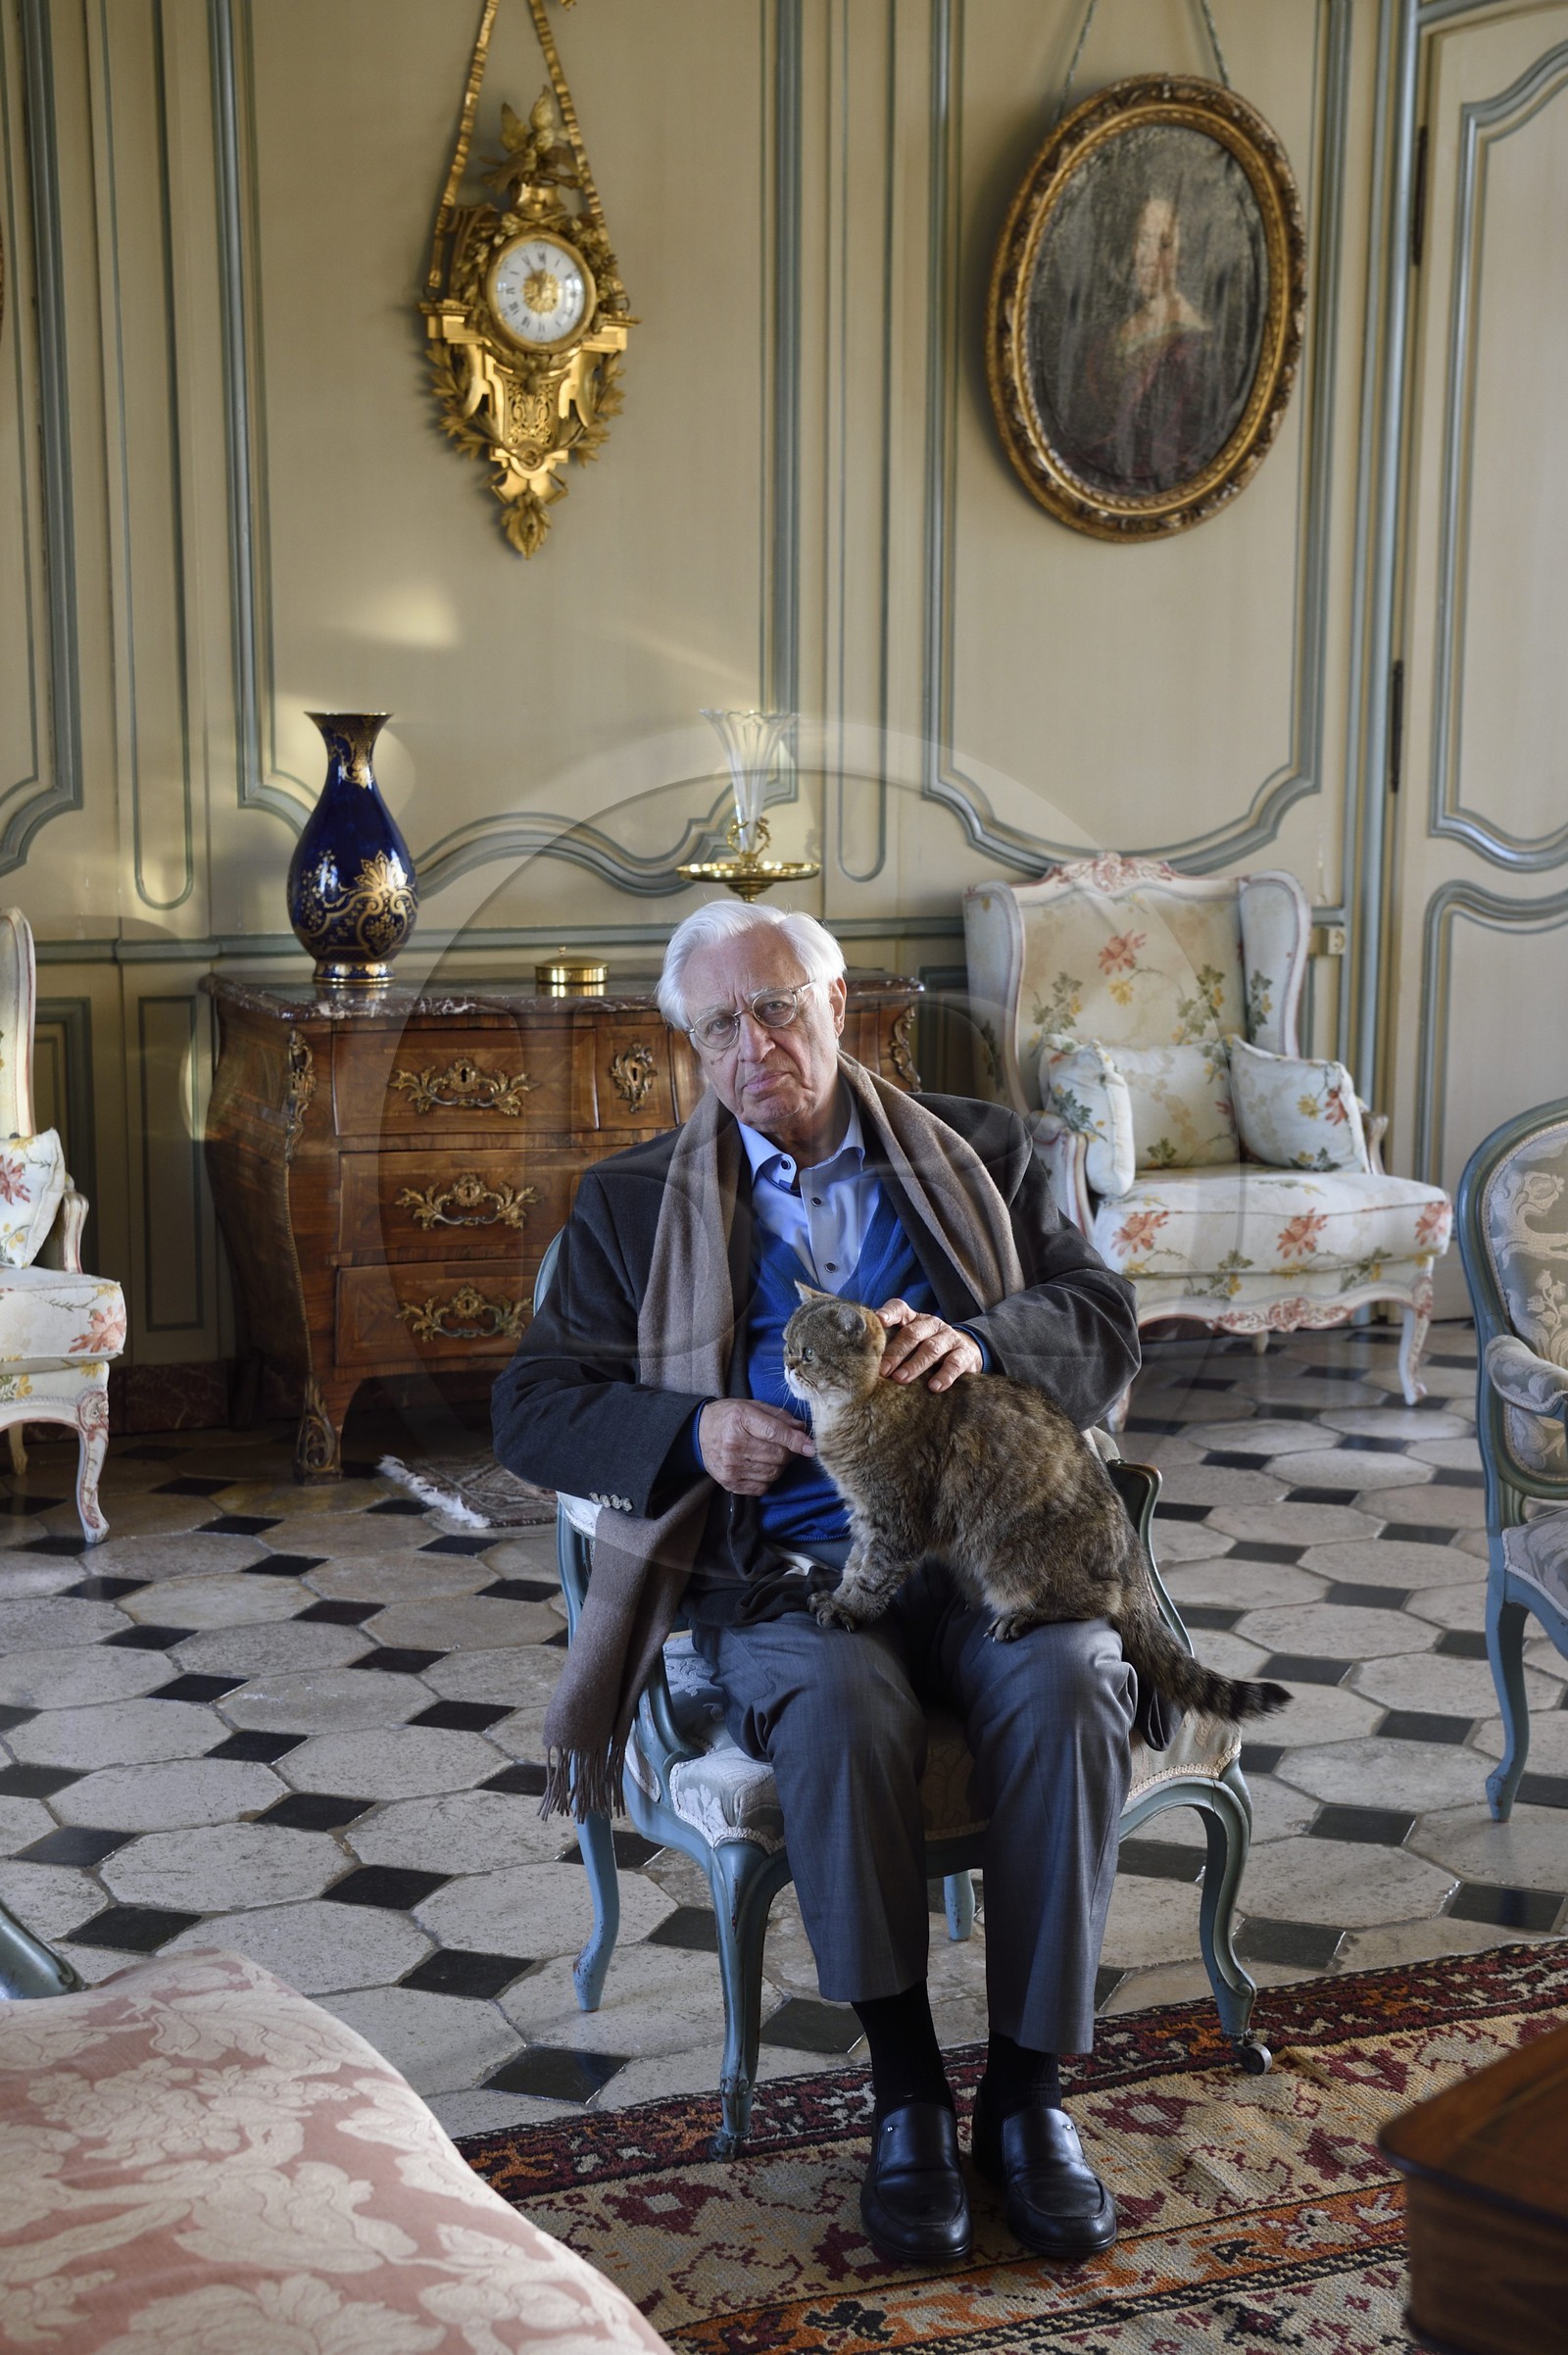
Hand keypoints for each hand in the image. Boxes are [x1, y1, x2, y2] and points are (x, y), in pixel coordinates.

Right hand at [697, 1399, 814, 1494]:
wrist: (698, 1433)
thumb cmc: (729, 1417)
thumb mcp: (751, 1406)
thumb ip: (778, 1416)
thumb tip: (802, 1429)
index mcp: (740, 1419)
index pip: (775, 1433)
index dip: (796, 1441)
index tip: (811, 1447)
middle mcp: (733, 1444)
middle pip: (777, 1456)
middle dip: (790, 1453)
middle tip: (788, 1446)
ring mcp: (730, 1466)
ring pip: (773, 1473)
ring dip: (780, 1466)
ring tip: (773, 1455)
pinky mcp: (730, 1482)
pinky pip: (762, 1487)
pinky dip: (769, 1478)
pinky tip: (762, 1466)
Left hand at [876, 1298, 983, 1392]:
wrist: (967, 1353)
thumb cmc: (927, 1350)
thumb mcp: (911, 1345)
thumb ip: (892, 1347)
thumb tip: (864, 1365)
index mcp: (914, 1319)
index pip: (900, 1308)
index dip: (889, 1313)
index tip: (879, 1320)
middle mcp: (931, 1324)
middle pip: (912, 1333)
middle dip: (896, 1351)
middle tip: (883, 1370)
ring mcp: (949, 1337)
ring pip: (931, 1348)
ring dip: (915, 1364)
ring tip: (901, 1379)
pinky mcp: (965, 1353)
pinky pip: (954, 1363)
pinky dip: (944, 1375)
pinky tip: (934, 1387)